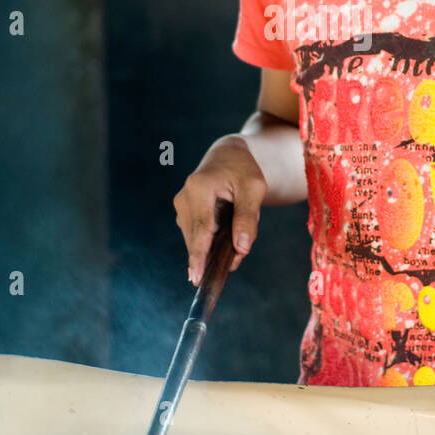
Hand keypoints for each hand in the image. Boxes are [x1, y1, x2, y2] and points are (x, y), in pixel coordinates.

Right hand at [173, 135, 267, 285]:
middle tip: (233, 262)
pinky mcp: (183, 214)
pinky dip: (210, 243)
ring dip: (214, 248)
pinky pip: (196, 236)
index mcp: (199, 187)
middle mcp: (184, 198)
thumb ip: (247, 218)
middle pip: (197, 239)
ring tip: (234, 240)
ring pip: (196, 240)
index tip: (197, 277)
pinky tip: (224, 240)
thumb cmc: (243, 170)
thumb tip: (241, 249)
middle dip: (214, 256)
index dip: (200, 256)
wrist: (227, 156)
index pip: (201, 229)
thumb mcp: (253, 188)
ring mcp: (181, 207)